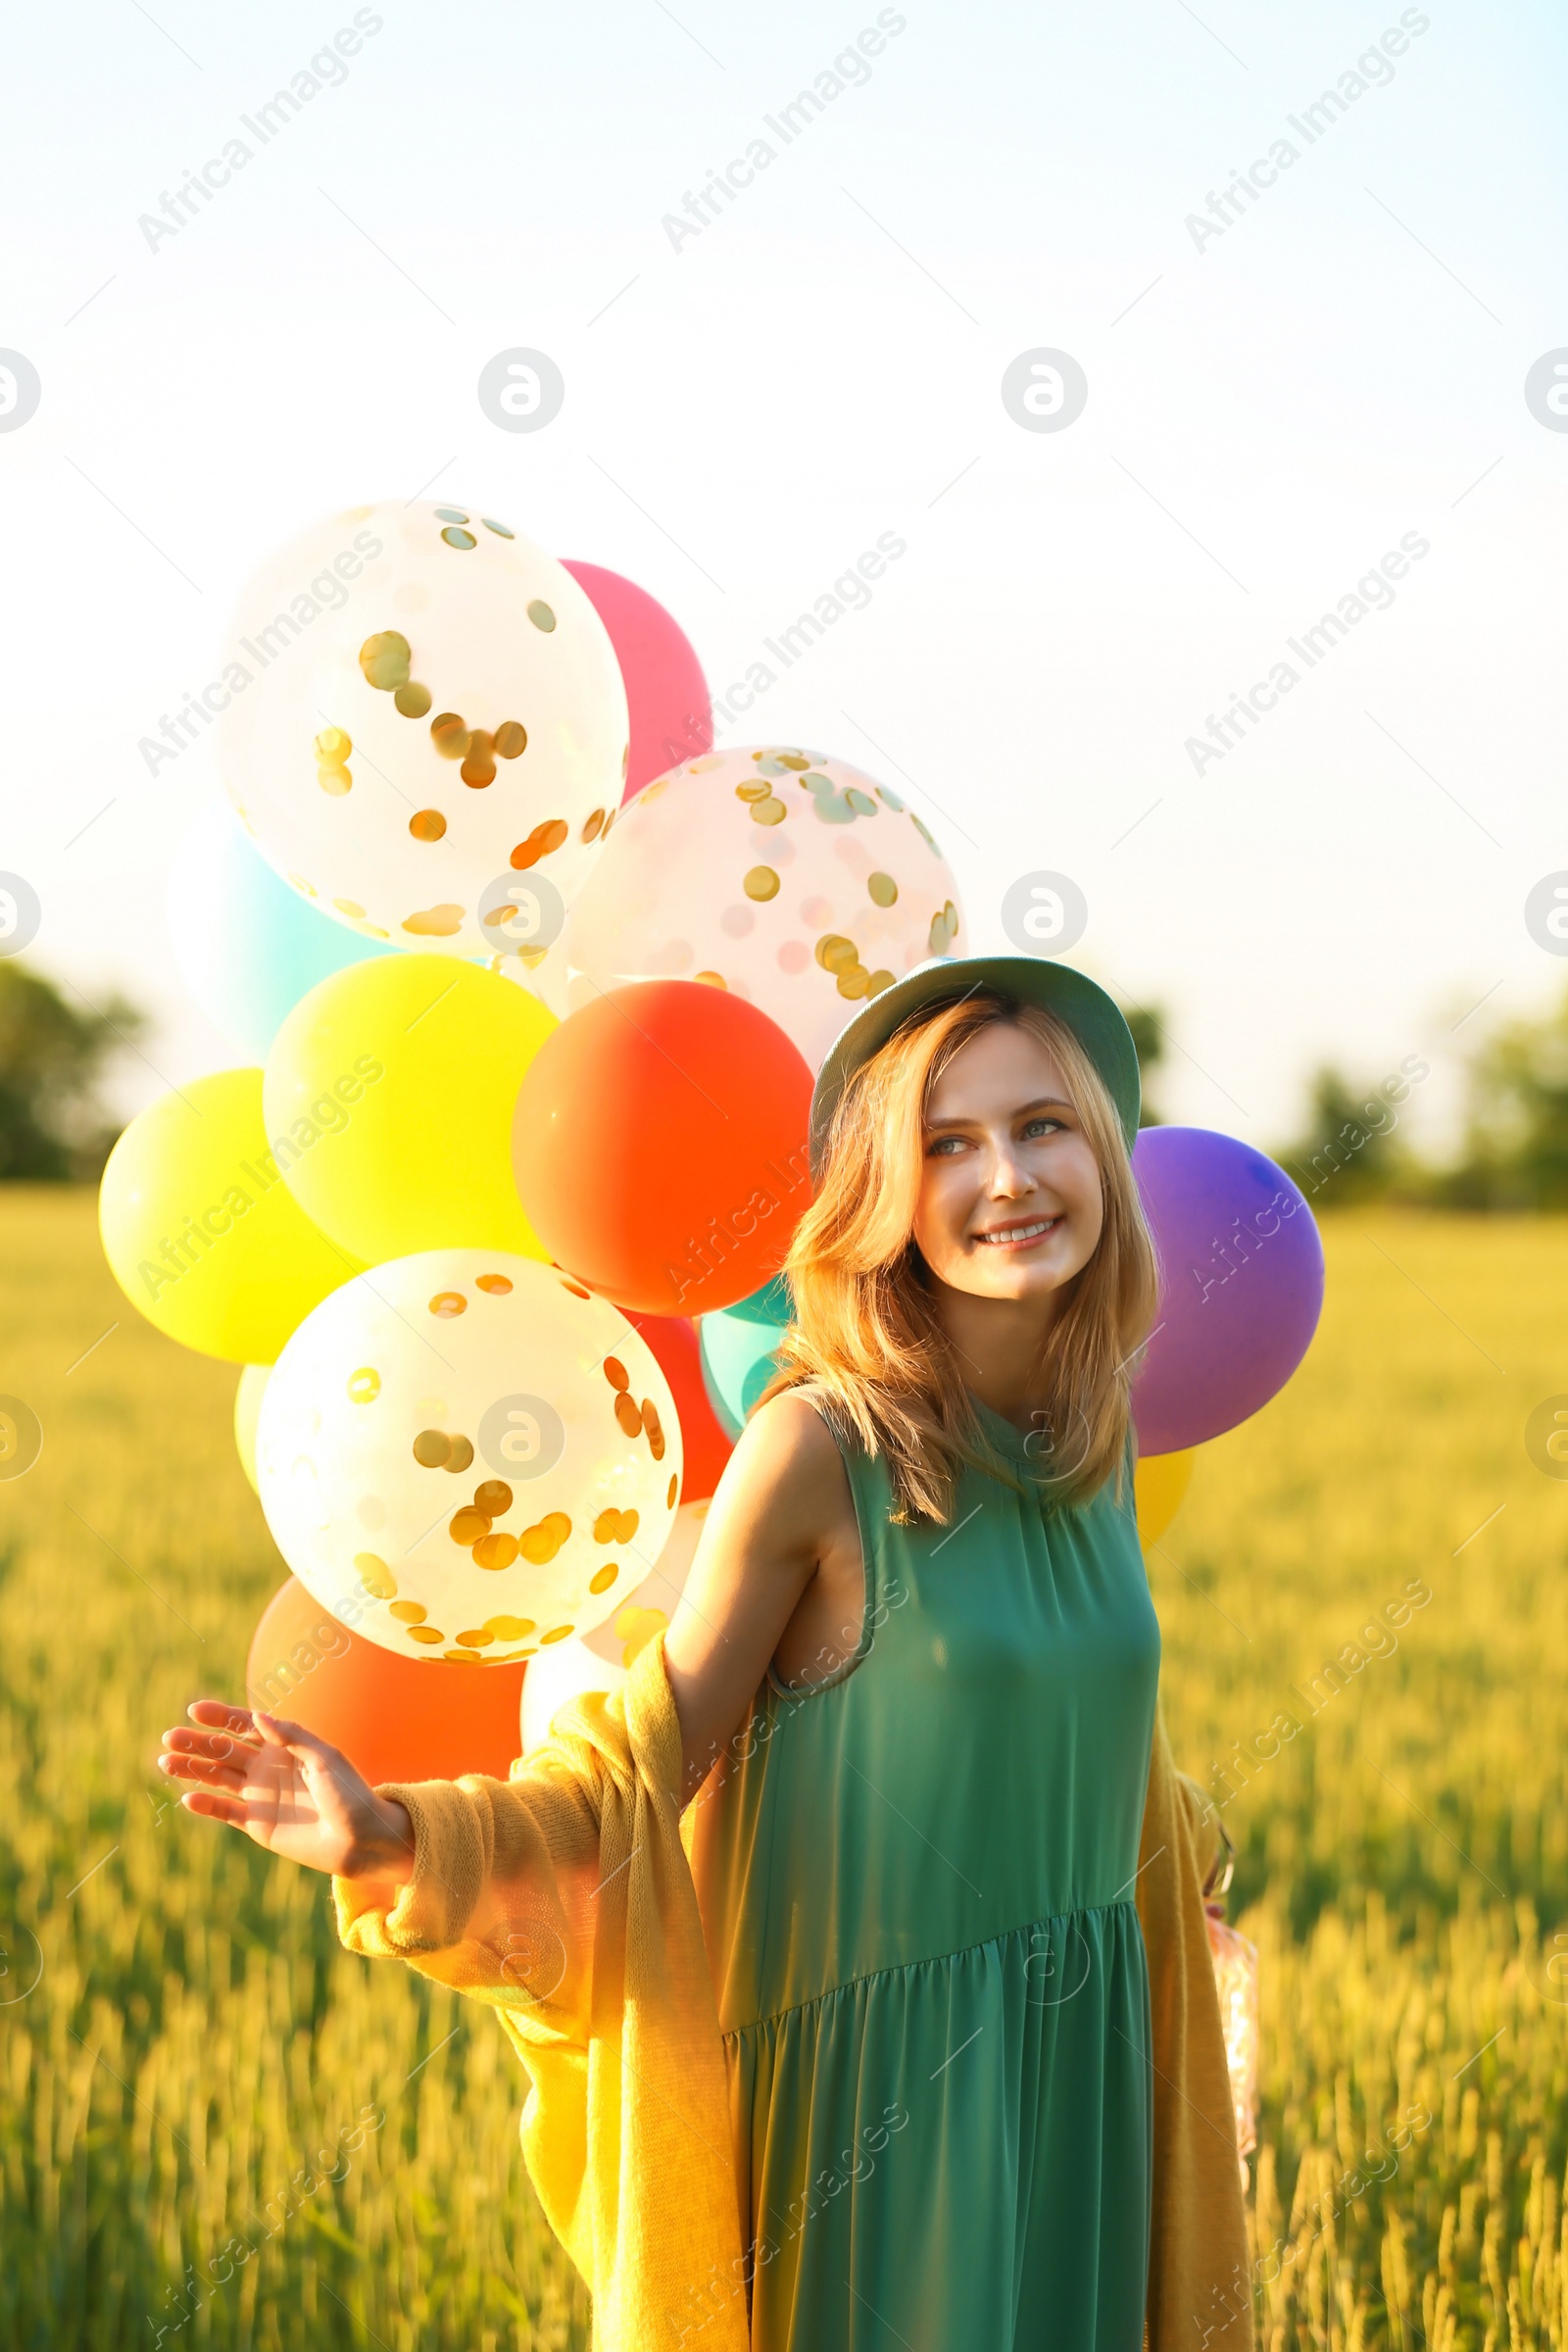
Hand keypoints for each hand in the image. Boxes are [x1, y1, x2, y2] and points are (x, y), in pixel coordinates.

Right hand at [157, 1701, 414, 1881]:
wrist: (359, 1839)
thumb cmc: (349, 1794)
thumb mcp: (324, 1758)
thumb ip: (291, 1737)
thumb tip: (257, 1716)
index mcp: (285, 1745)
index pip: (245, 1725)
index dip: (220, 1716)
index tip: (194, 1710)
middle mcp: (268, 1766)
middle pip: (224, 1749)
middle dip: (197, 1742)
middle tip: (169, 1737)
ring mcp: (260, 1794)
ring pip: (218, 1777)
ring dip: (193, 1769)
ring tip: (166, 1761)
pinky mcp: (257, 1823)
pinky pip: (225, 1811)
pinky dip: (207, 1805)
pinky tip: (189, 1798)